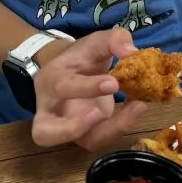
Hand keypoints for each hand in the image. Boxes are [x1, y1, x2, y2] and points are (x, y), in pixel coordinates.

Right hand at [32, 29, 145, 149]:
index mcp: (51, 79)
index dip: (86, 88)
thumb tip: (132, 53)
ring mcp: (66, 128)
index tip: (114, 83)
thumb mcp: (96, 41)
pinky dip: (119, 128)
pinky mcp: (84, 135)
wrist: (74, 69)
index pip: (61, 87)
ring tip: (133, 110)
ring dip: (108, 132)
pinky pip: (99, 140)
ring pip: (78, 143)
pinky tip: (135, 108)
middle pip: (45, 131)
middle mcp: (50, 110)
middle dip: (74, 127)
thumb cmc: (82, 56)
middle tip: (103, 112)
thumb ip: (115, 39)